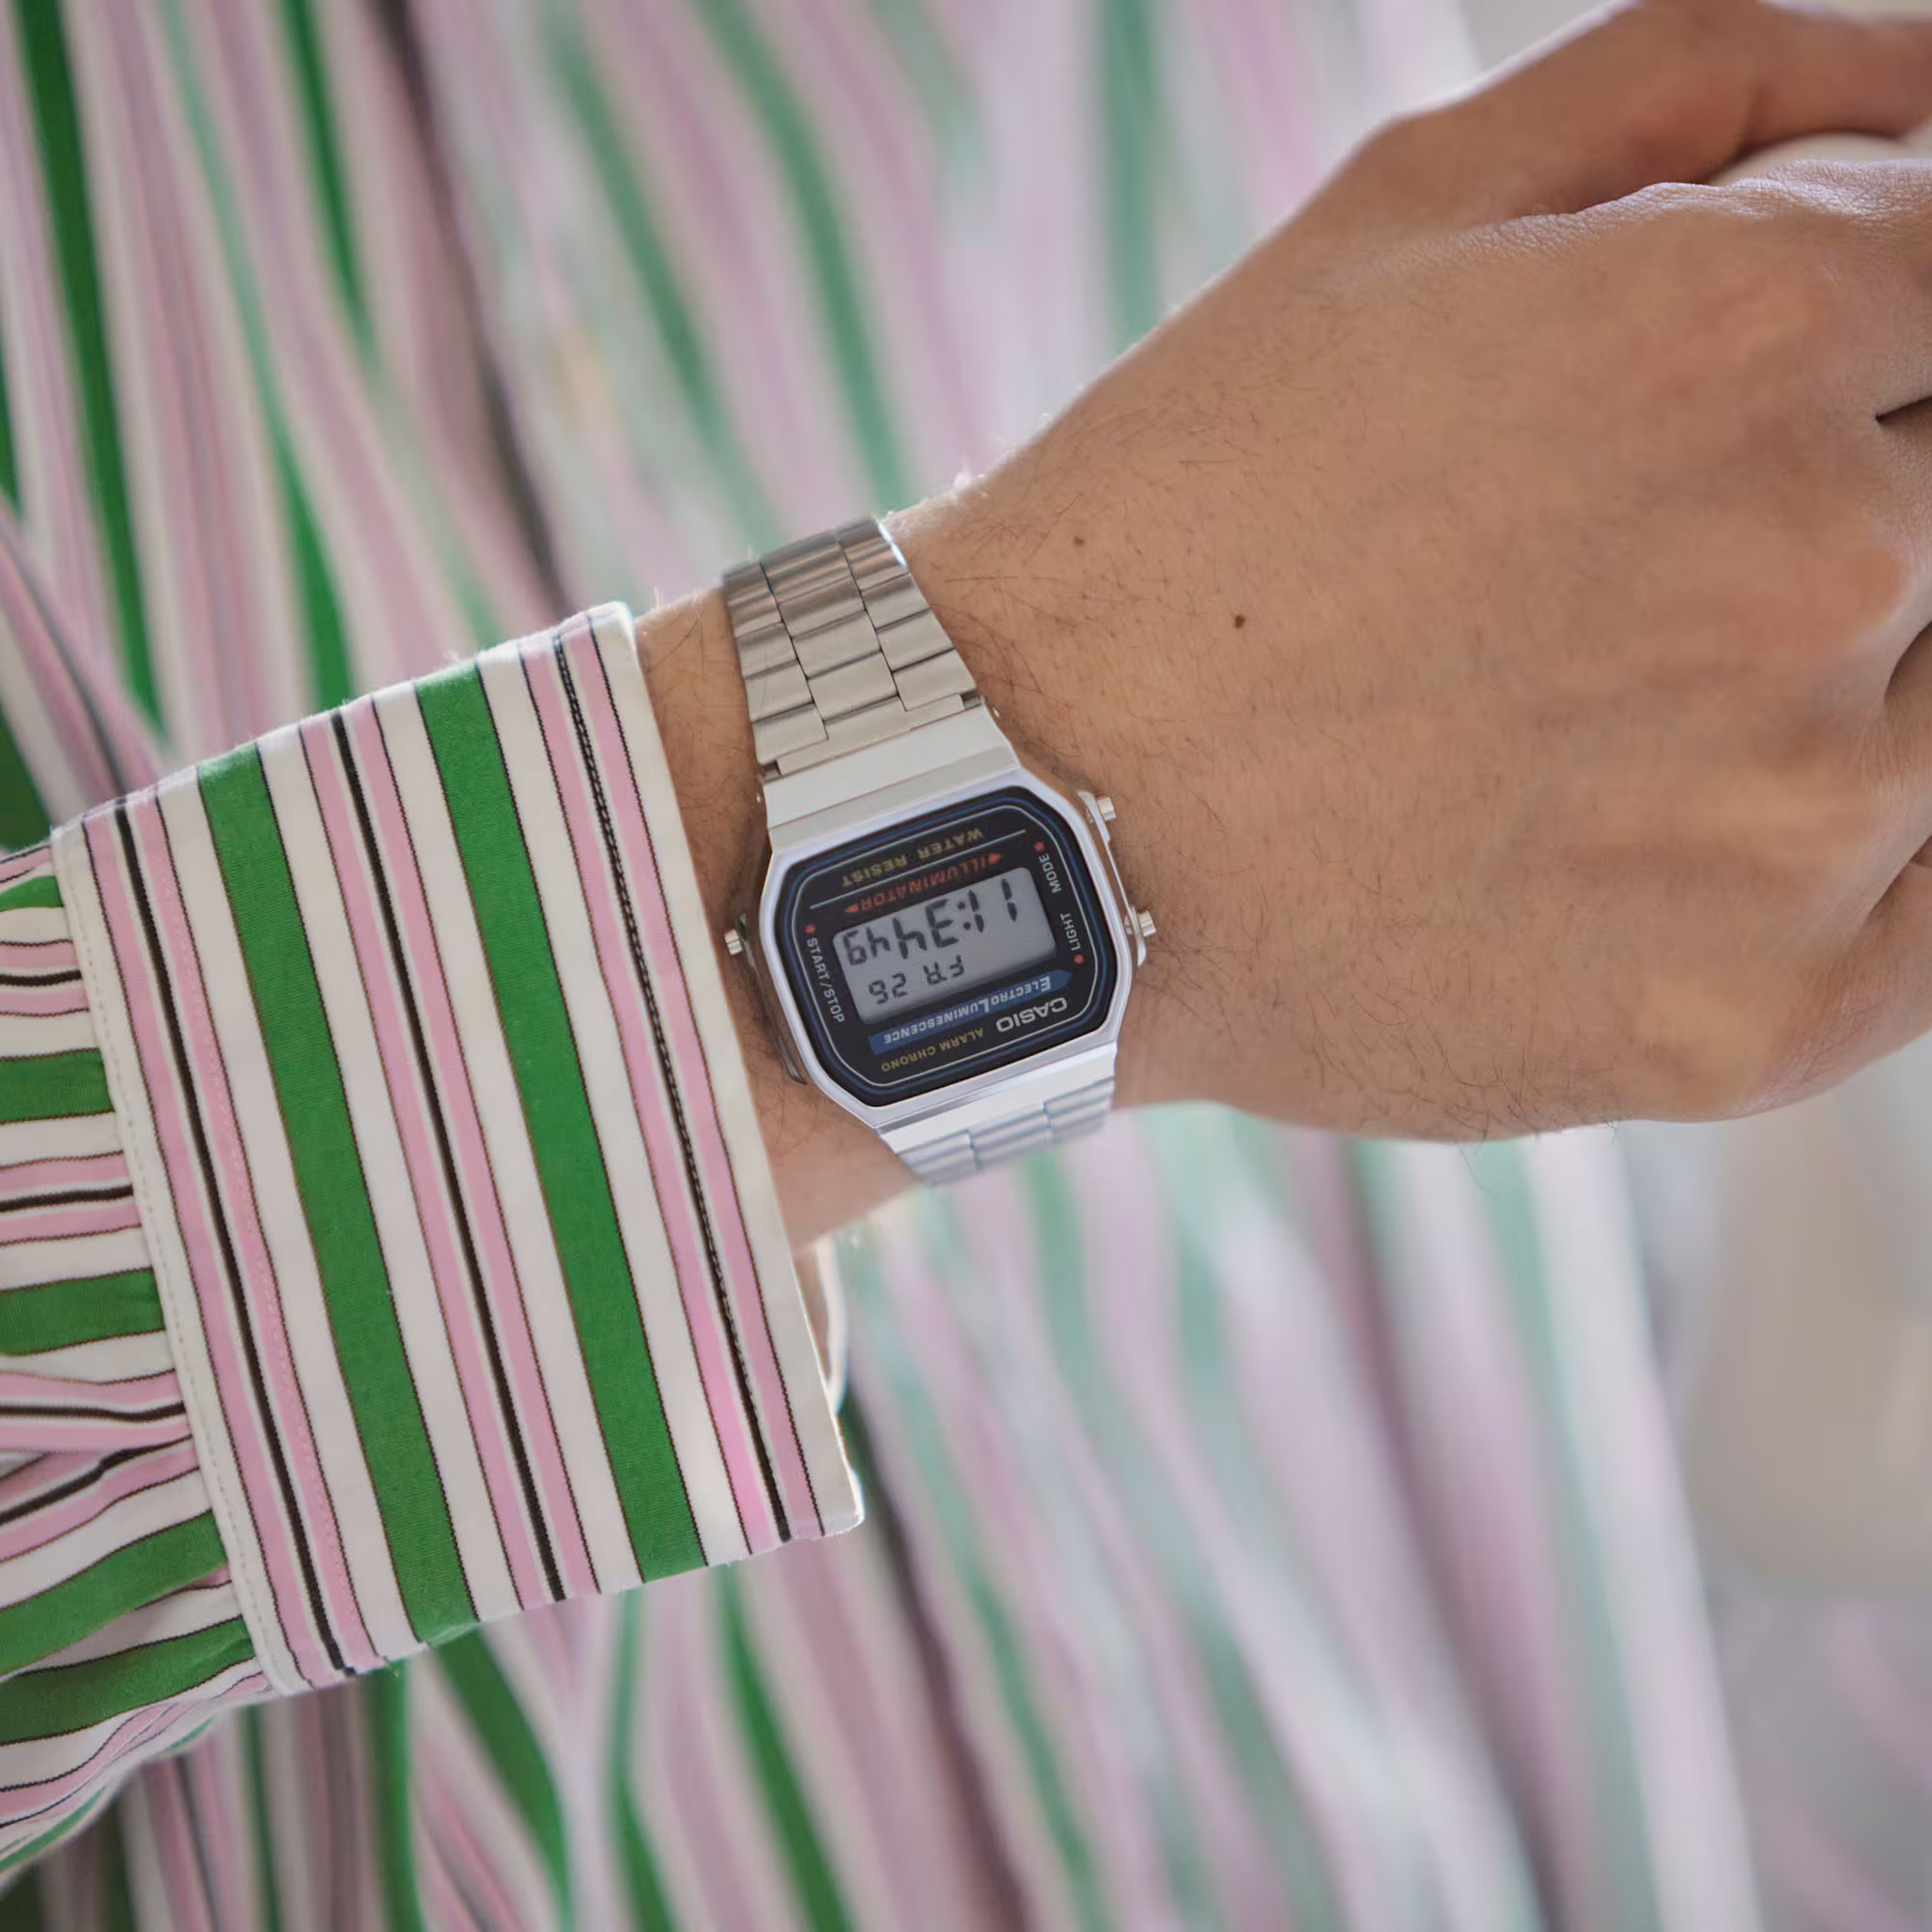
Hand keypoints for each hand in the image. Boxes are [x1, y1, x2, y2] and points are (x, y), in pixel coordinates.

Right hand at [893, 0, 1931, 1141]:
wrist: (1028, 819)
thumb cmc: (1191, 512)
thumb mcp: (1400, 208)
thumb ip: (1713, 78)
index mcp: (1741, 333)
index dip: (1833, 345)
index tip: (1695, 430)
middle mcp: (1810, 567)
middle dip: (1808, 514)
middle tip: (1594, 593)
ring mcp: (1796, 817)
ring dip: (1812, 696)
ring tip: (1583, 725)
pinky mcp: (1760, 1016)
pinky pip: (1930, 917)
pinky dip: (1828, 868)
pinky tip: (1657, 844)